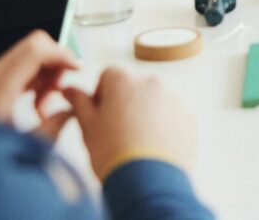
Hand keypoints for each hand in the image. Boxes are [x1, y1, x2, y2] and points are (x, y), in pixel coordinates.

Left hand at [0, 30, 77, 141]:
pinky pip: (18, 70)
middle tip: (60, 92)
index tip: (76, 68)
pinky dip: (33, 81)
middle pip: (34, 47)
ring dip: (45, 75)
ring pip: (27, 57)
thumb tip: (69, 111)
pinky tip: (35, 107)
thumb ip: (52, 129)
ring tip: (45, 107)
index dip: (61, 54)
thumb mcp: (22, 149)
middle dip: (55, 65)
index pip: (36, 49)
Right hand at [64, 69, 198, 180]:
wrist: (147, 182)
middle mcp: (152, 84)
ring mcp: (174, 101)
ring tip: (136, 145)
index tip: (100, 116)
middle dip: (125, 105)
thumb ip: (79, 102)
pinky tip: (153, 150)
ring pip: (155, 103)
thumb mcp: (87, 127)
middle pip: (134, 88)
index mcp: (124, 81)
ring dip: (146, 116)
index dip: (101, 96)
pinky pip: (173, 119)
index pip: (109, 76)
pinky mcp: (189, 120)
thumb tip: (69, 89)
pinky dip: (164, 129)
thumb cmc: (112, 153)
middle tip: (117, 133)